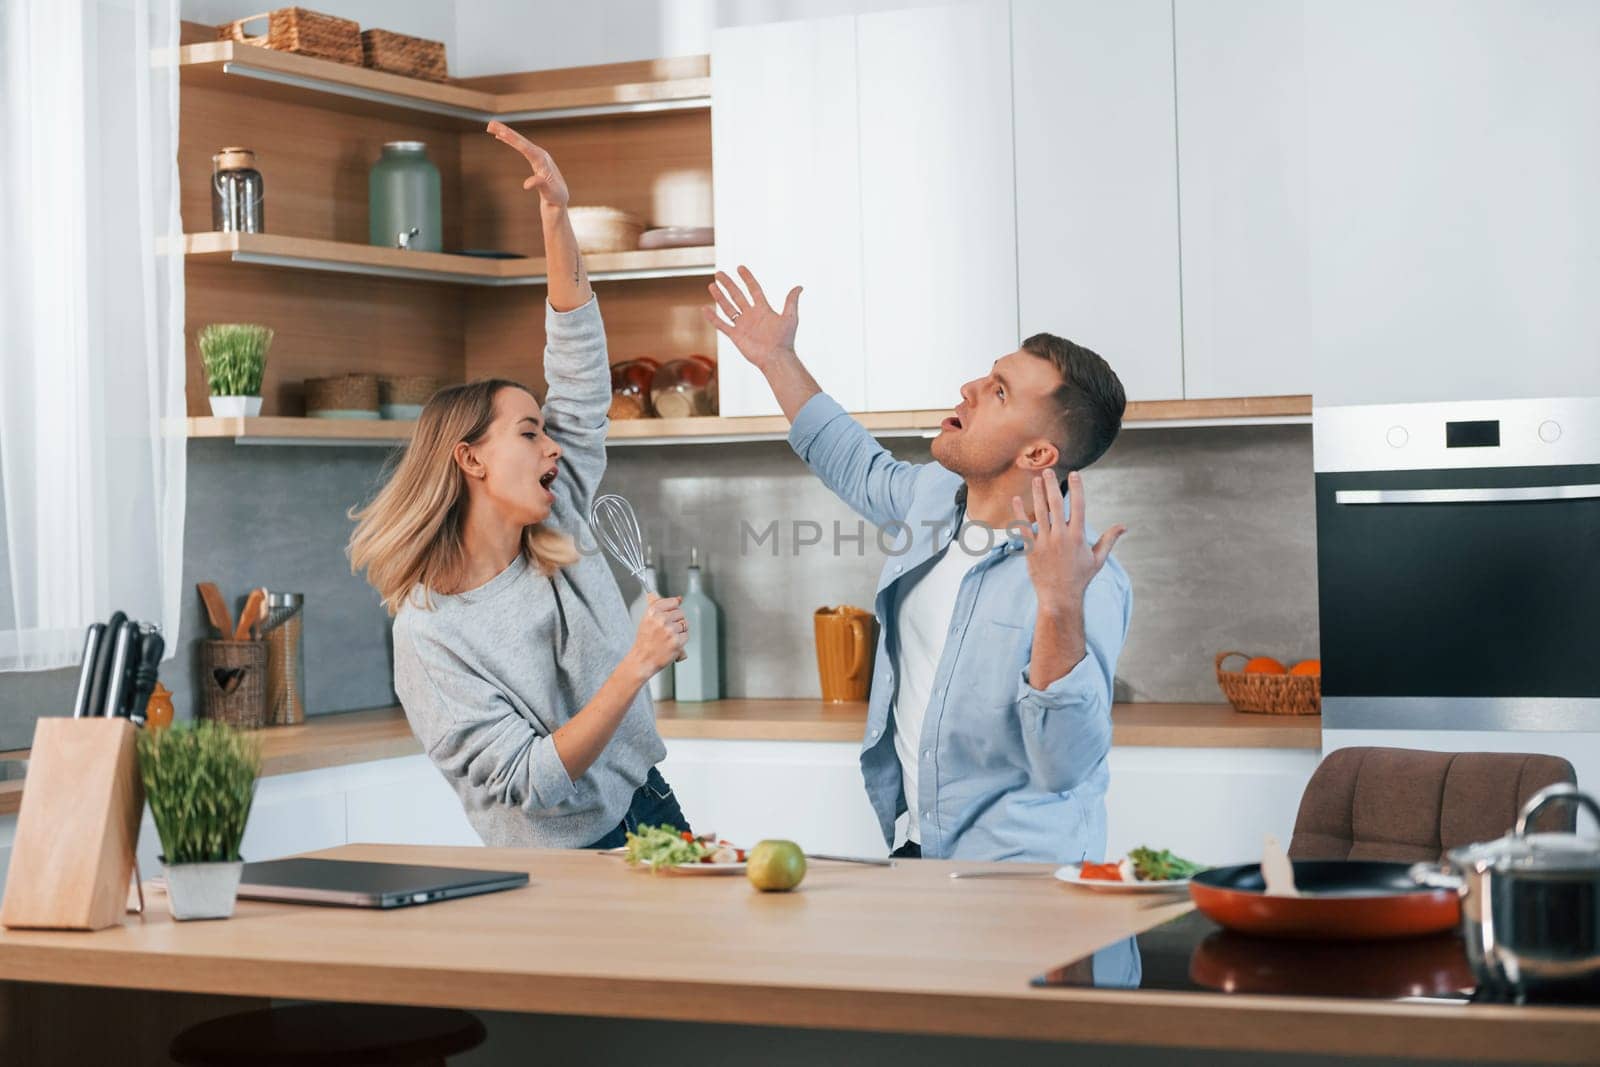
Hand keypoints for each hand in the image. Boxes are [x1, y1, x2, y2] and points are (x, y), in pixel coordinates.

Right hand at [486, 120, 568, 208]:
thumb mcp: (549, 192)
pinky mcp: (534, 157)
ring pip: (519, 141)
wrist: (559, 197)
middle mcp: (540, 154)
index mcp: (542, 160)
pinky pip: (520, 146)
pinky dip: (510, 140)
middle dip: (506, 131)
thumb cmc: (555, 196)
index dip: (513, 139)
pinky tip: (500, 136)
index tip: (502, 132)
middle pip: (521, 140)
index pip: (525, 147)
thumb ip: (540, 185)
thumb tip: (527, 184)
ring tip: (491, 126)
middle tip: (491, 123)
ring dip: (506, 133)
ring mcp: (537, 155)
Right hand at [627, 595, 687, 679]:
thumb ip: (660, 606)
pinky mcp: (677, 642)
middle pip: (681, 613)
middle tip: (666, 630)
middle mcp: (661, 620)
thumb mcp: (647, 619)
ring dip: (679, 632)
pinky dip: (681, 641)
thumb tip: (678, 598)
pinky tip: (671, 644)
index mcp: (653, 612)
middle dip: (676, 621)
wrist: (642, 660)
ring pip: (685, 625)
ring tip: (667, 638)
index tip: (669, 615)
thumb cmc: (645, 641)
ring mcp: (670, 631)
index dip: (673, 609)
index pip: (673, 602)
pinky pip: (686, 636)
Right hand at [702, 266, 801, 369]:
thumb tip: (799, 287)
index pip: (753, 289)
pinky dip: (713, 317)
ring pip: (728, 307)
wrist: (776, 358)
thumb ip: (791, 301)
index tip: (740, 268)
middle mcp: (751, 315)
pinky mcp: (736, 336)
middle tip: (719, 273)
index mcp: (763, 309)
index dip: (747, 278)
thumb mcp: (790, 317)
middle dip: (728, 284)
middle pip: (737, 296)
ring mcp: (742, 325)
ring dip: (720, 296)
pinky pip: (722, 325)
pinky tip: (705, 309)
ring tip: (712, 285)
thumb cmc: (784, 339)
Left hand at [1011, 472, 1126, 612]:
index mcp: (1078, 536)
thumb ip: (1109, 539)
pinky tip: (1015, 499)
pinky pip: (1023, 528)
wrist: (1060, 597)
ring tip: (1036, 479)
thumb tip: (1124, 526)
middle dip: (1051, 485)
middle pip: (1056, 504)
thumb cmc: (1080, 578)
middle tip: (1048, 470)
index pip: (1078, 506)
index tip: (1074, 474)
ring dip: (1037, 494)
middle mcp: (1061, 536)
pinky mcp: (1031, 549)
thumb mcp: (1098, 559)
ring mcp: (1045, 542)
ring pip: (1039, 512)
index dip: (1076, 488)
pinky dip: (1019, 513)